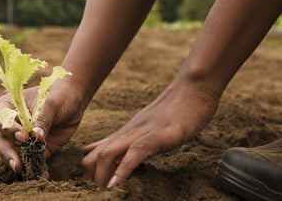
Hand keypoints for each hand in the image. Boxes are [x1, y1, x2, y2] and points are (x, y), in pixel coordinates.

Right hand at [0, 79, 87, 175]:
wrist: (73, 100)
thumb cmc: (58, 94)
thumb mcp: (51, 103)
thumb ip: (43, 118)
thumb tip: (36, 137)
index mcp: (9, 105)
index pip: (0, 117)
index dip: (8, 128)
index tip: (22, 135)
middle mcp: (11, 124)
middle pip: (1, 140)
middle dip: (7, 153)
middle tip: (17, 163)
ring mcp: (21, 138)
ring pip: (12, 153)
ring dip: (18, 163)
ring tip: (25, 171)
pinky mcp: (34, 149)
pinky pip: (31, 161)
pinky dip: (36, 170)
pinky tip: (41, 176)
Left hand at [80, 80, 218, 186]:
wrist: (193, 89)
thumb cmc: (174, 110)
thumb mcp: (145, 127)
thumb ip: (125, 139)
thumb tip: (100, 149)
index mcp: (125, 134)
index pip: (94, 153)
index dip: (88, 173)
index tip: (88, 188)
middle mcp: (128, 133)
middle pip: (96, 156)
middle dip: (91, 178)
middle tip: (92, 194)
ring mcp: (141, 133)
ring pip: (109, 153)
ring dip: (102, 176)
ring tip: (100, 192)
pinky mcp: (158, 135)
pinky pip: (136, 152)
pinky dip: (124, 169)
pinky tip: (117, 183)